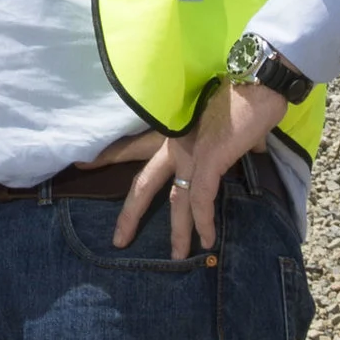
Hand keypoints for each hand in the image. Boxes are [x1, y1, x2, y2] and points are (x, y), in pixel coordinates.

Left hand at [114, 83, 288, 258]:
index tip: (81, 165)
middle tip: (117, 240)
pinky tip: (207, 239)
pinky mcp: (209, 160)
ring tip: (178, 257)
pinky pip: (201, 200)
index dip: (110, 157)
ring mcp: (190, 152)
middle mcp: (174, 143)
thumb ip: (231, 139)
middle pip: (143, 183)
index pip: (133, 147)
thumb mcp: (226, 121)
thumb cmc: (244, 97)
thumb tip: (253, 146)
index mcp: (174, 133)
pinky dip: (203, 222)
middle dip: (130, 214)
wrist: (258, 82)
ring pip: (175, 200)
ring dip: (178, 232)